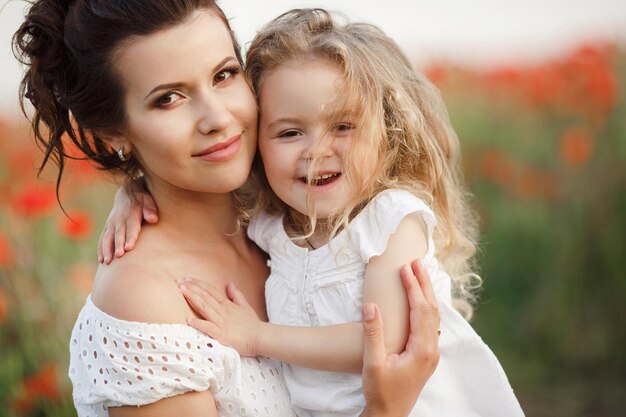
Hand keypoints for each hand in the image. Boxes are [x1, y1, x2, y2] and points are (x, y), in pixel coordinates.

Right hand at [97, 177, 157, 263]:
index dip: (130, 237)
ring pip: (107, 238)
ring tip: (106, 262)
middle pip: (118, 234)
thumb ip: (150, 209)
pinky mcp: (107, 228)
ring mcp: (111, 224)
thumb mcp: (148, 200)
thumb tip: (154, 219)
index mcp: (131, 214)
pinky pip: (102, 239)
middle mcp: (119, 220)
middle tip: (118, 256)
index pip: (131, 227)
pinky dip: (101, 249)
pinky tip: (101, 260)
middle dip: (117, 245)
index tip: (128, 248)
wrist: (127, 192)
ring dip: (106, 249)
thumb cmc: (142, 199)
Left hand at [177, 278, 263, 356]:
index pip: (211, 291)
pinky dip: (199, 324)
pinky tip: (188, 320)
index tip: (187, 278)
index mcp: (227, 305)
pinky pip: (209, 328)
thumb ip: (236, 295)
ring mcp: (222, 322)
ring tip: (182, 291)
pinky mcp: (221, 335)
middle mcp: (223, 311)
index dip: (199, 284)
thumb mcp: (245, 306)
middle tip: (179, 282)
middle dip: (192, 288)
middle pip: (205, 297)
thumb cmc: (252, 324)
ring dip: (193, 299)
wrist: (260, 337)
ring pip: (205, 308)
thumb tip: (230, 284)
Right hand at [360, 260, 439, 416]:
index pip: (420, 310)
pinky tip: (421, 300)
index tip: (405, 268)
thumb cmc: (380, 391)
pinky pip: (430, 324)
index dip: (413, 287)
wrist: (389, 415)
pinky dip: (426, 306)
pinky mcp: (426, 356)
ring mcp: (431, 353)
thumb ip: (373, 334)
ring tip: (419, 274)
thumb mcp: (373, 363)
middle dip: (424, 284)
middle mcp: (431, 349)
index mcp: (422, 350)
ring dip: (426, 293)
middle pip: (431, 309)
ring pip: (433, 316)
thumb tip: (372, 306)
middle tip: (416, 262)